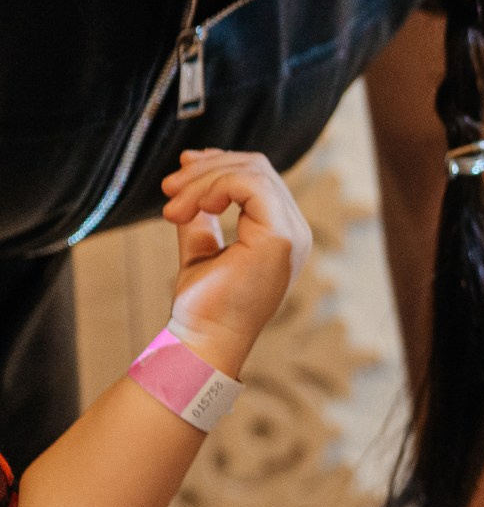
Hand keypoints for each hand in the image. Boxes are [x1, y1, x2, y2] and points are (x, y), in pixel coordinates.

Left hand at [157, 150, 311, 377]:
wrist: (204, 340)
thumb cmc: (203, 306)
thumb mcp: (200, 247)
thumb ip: (201, 215)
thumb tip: (191, 177)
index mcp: (280, 233)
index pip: (258, 178)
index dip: (217, 166)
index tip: (176, 179)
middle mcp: (294, 230)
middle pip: (256, 167)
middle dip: (205, 169)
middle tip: (167, 189)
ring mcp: (292, 233)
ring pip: (253, 171)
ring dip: (204, 179)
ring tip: (172, 204)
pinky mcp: (280, 238)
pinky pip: (252, 185)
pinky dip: (217, 186)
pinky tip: (194, 206)